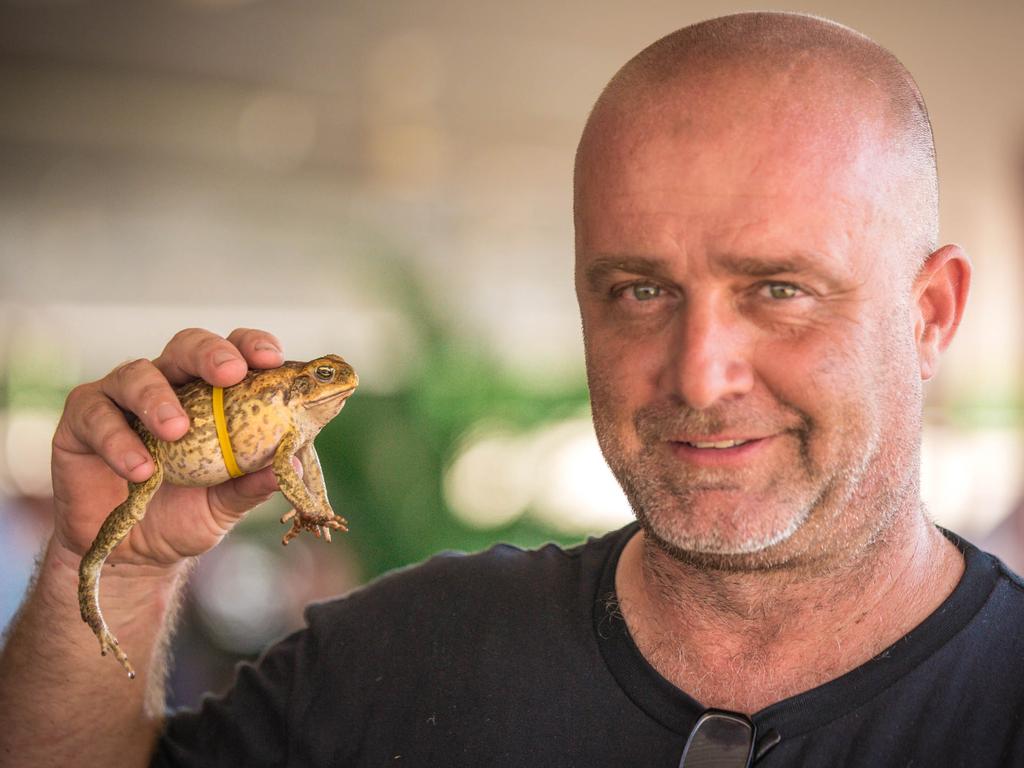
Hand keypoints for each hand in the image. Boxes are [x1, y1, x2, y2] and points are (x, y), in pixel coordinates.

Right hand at [50, 327, 285, 569]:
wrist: (133, 556)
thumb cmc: (186, 514)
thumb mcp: (227, 503)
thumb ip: (255, 482)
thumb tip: (293, 459)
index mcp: (211, 395)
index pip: (234, 353)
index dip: (252, 346)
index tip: (272, 360)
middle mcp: (168, 385)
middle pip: (187, 346)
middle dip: (210, 354)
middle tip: (229, 374)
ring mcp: (122, 399)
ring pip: (137, 374)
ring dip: (159, 398)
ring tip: (176, 431)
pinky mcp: (81, 422)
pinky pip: (96, 415)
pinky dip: (119, 440)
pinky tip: (141, 469)